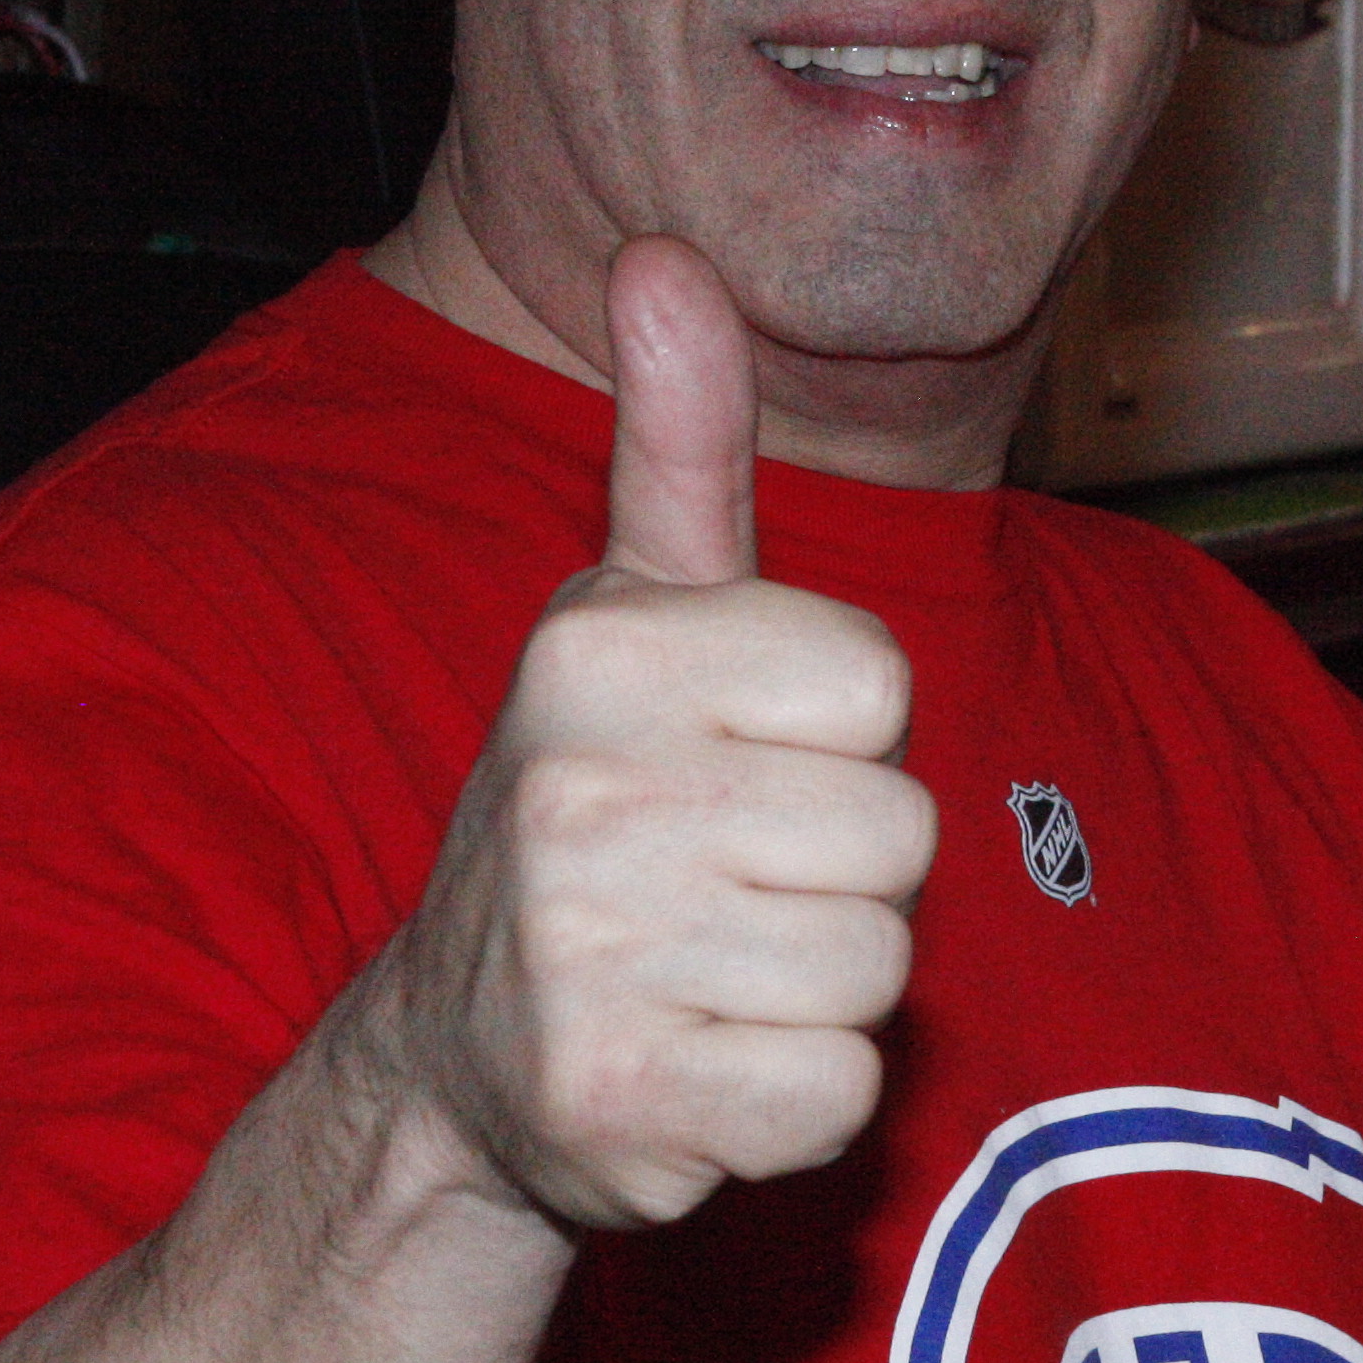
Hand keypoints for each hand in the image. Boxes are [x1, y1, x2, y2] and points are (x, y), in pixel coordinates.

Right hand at [363, 238, 933, 1235]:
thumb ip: (678, 442)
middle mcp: (578, 790)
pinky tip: (701, 1067)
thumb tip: (664, 256)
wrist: (462, 1053)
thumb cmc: (599, 802)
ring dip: (819, 989)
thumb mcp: (631, 610)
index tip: (735, 758)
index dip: (837, 736)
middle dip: (840, 873)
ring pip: (878, 967)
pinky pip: (837, 1095)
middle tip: (724, 885)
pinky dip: (790, 1102)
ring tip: (710, 972)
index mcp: (599, 649)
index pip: (880, 685)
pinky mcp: (618, 1106)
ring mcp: (587, 958)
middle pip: (899, 832)